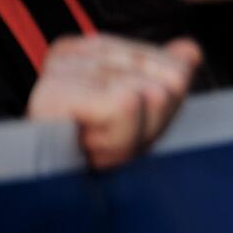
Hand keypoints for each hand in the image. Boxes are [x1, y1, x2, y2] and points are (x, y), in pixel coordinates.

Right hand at [26, 34, 201, 169]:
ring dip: (134, 136)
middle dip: (153, 124)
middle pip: (172, 80)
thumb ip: (165, 76)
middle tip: (114, 138)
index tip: (129, 124)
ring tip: (100, 142)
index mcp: (101, 48)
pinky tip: (92, 143)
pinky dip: (118, 136)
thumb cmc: (88, 149)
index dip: (167, 107)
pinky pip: (126, 106)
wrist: (42, 183)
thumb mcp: (141, 114)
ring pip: (154, 94)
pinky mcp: (58, 90)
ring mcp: (69, 66)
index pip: (177, 65)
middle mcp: (82, 50)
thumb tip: (189, 50)